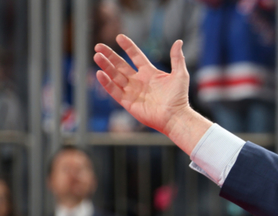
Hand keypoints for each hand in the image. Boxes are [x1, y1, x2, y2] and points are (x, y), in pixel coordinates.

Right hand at [94, 35, 210, 153]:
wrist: (175, 117)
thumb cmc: (179, 98)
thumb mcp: (180, 74)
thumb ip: (177, 58)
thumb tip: (179, 41)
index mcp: (149, 73)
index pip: (136, 56)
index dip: (128, 47)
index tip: (119, 37)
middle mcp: (139, 81)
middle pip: (120, 65)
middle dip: (110, 56)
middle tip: (98, 46)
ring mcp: (132, 92)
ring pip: (115, 76)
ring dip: (105, 66)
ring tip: (97, 56)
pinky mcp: (128, 103)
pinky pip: (114, 91)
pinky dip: (106, 83)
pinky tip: (100, 73)